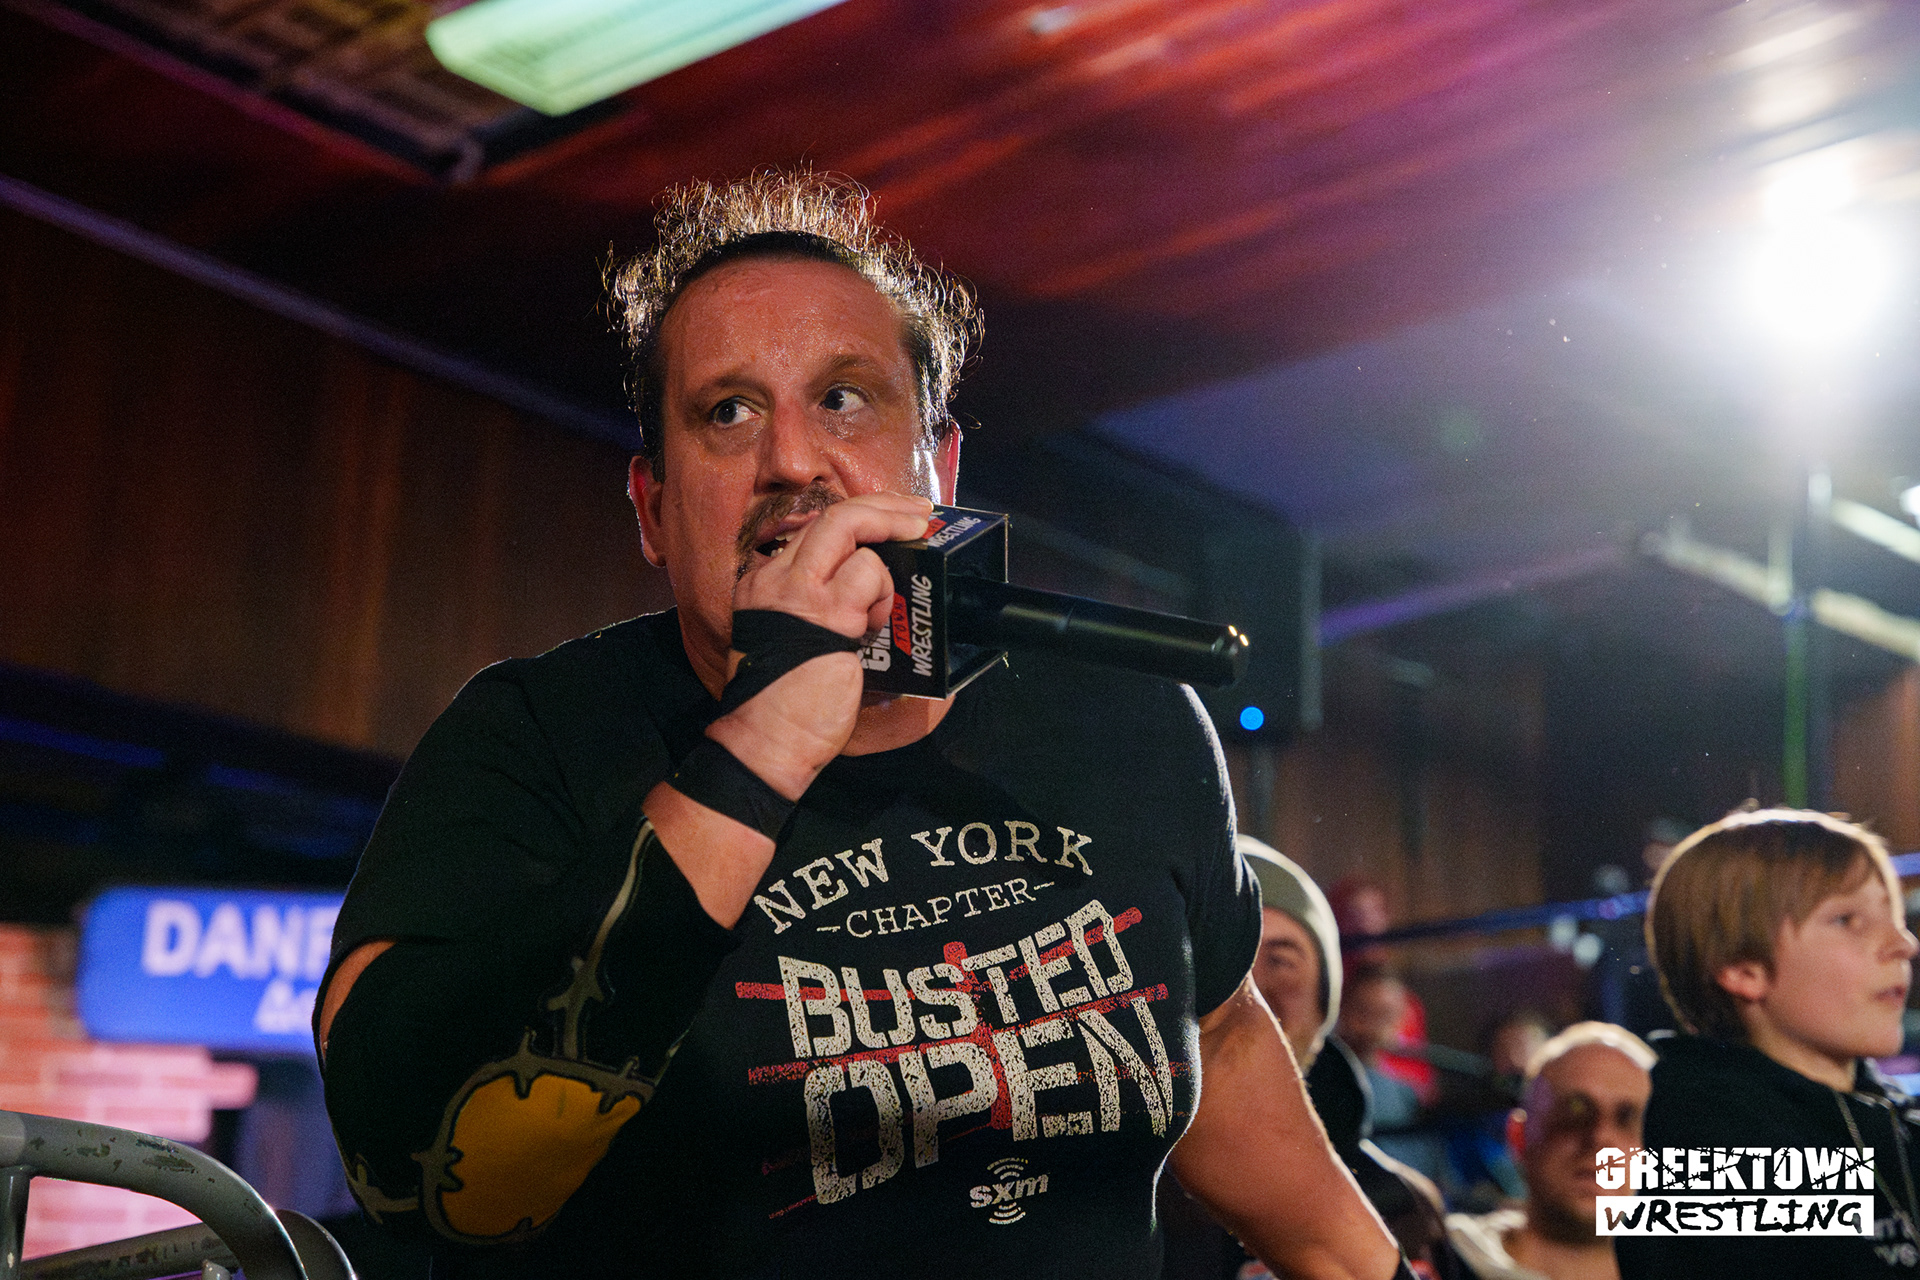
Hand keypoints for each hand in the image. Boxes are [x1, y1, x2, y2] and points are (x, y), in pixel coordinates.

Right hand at [706, 492, 931, 797]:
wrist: (765, 740)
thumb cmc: (786, 704)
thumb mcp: (798, 639)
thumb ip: (825, 607)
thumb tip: (870, 585)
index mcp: (765, 582)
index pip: (816, 528)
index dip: (861, 516)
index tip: (893, 517)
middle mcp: (775, 576)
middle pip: (835, 514)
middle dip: (885, 506)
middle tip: (921, 512)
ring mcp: (797, 589)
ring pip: (851, 528)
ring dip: (884, 565)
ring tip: (879, 611)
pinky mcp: (825, 611)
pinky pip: (868, 572)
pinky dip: (881, 592)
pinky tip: (871, 627)